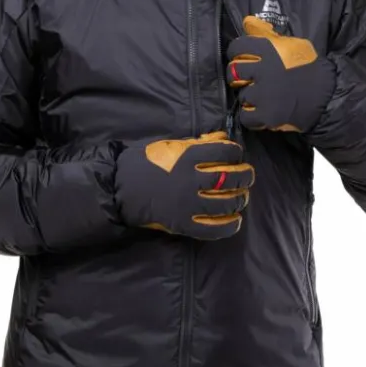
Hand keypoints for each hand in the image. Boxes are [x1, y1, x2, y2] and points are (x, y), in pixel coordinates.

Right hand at [115, 131, 254, 238]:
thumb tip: (222, 137)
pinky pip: (214, 229)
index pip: (226, 151)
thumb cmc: (142, 163)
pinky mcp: (183, 224)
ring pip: (228, 202)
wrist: (118, 188)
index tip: (236, 155)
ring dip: (240, 199)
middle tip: (247, 176)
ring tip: (241, 196)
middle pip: (232, 177)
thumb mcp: (168, 145)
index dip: (236, 152)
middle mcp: (191, 180)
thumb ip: (197, 143)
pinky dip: (229, 225)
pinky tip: (234, 220)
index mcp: (188, 156)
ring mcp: (188, 204)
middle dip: (245, 176)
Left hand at [226, 16, 335, 131]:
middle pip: (234, 71)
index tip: (244, 59)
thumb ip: (267, 34)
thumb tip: (246, 22)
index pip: (236, 47)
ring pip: (241, 95)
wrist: (327, 94)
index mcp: (267, 50)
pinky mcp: (267, 115)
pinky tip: (261, 112)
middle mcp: (262, 70)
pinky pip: (246, 117)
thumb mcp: (291, 43)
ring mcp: (263, 94)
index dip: (237, 53)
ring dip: (250, 97)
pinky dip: (251, 116)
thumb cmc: (309, 66)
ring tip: (262, 97)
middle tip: (248, 79)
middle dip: (240, 76)